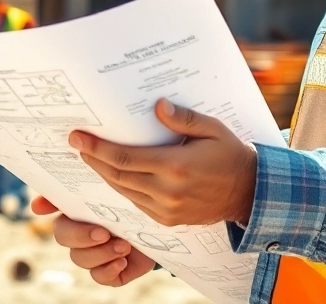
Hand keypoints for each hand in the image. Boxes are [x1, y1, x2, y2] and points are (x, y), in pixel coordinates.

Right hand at [30, 196, 154, 286]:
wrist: (164, 227)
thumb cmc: (137, 205)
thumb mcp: (119, 189)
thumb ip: (96, 179)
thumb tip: (53, 187)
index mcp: (78, 209)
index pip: (52, 205)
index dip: (44, 205)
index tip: (40, 206)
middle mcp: (80, 232)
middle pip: (62, 236)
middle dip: (80, 236)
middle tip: (103, 232)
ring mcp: (93, 254)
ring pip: (79, 259)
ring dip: (100, 253)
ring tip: (123, 245)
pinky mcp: (109, 272)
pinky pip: (99, 277)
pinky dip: (109, 270)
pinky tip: (122, 260)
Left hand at [70, 99, 257, 226]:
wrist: (249, 193)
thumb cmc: (230, 155)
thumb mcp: (212, 129)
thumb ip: (183, 118)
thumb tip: (158, 106)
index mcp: (176, 166)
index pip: (124, 158)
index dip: (97, 148)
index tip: (78, 138)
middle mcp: (167, 191)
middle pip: (117, 175)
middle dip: (93, 159)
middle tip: (76, 144)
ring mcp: (166, 209)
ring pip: (123, 191)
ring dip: (104, 174)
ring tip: (90, 157)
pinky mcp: (167, 220)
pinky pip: (136, 203)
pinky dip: (121, 188)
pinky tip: (114, 174)